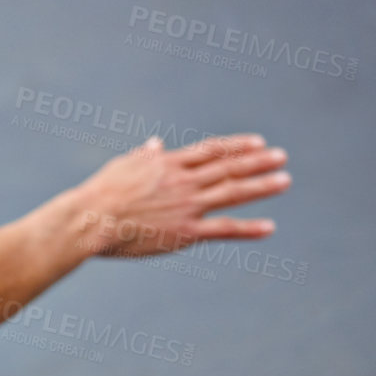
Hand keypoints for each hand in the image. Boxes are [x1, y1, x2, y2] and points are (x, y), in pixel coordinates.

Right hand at [67, 133, 290, 258]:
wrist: (90, 219)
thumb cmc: (99, 193)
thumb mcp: (122, 166)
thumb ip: (145, 155)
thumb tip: (156, 143)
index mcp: (169, 164)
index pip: (212, 150)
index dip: (237, 146)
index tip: (258, 142)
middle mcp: (185, 181)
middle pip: (229, 167)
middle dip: (258, 161)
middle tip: (282, 157)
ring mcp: (188, 206)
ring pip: (233, 192)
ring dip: (262, 186)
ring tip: (284, 180)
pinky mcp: (185, 232)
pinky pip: (224, 229)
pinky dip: (249, 229)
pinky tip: (269, 227)